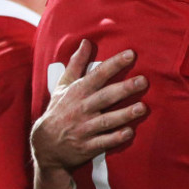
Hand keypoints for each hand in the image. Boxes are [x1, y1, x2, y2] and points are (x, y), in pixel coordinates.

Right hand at [32, 40, 147, 170]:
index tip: (131, 54)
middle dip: (124, 88)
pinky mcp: (87, 146)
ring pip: (106, 120)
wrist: (45, 145)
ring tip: (142, 107)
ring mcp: (84, 128)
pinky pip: (103, 142)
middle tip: (143, 81)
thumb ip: (76, 64)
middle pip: (105, 96)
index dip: (114, 64)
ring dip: (124, 114)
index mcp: (77, 91)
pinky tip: (130, 132)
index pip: (98, 75)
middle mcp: (82, 108)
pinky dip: (115, 138)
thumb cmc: (58, 111)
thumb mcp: (63, 86)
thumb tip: (86, 42)